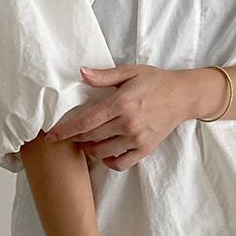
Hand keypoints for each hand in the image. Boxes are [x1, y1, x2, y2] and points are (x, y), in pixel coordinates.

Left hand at [45, 64, 192, 170]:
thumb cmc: (156, 81)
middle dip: (73, 139)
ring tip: (85, 142)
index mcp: (121, 103)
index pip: (86, 121)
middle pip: (91, 137)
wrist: (183, 96)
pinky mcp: (145, 149)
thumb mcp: (130, 72)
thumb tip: (81, 73)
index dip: (66, 130)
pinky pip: (121, 163)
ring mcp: (137, 139)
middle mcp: (128, 123)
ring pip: (103, 152)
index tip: (52, 135)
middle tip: (65, 137)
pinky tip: (104, 153)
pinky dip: (108, 161)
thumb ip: (104, 76)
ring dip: (89, 149)